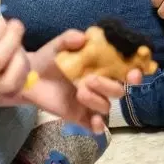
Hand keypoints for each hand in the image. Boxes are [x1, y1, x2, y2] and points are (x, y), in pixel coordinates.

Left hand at [20, 30, 144, 131]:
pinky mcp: (80, 116)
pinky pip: (96, 126)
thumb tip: (84, 37)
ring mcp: (91, 102)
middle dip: (109, 86)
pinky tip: (94, 124)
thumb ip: (69, 39)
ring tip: (79, 92)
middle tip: (91, 80)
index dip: (135, 72)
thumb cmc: (48, 58)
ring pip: (106, 106)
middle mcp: (100, 85)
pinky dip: (99, 127)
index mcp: (101, 67)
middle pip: (119, 91)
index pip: (125, 70)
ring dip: (97, 100)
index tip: (134, 72)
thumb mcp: (58, 45)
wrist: (28, 77)